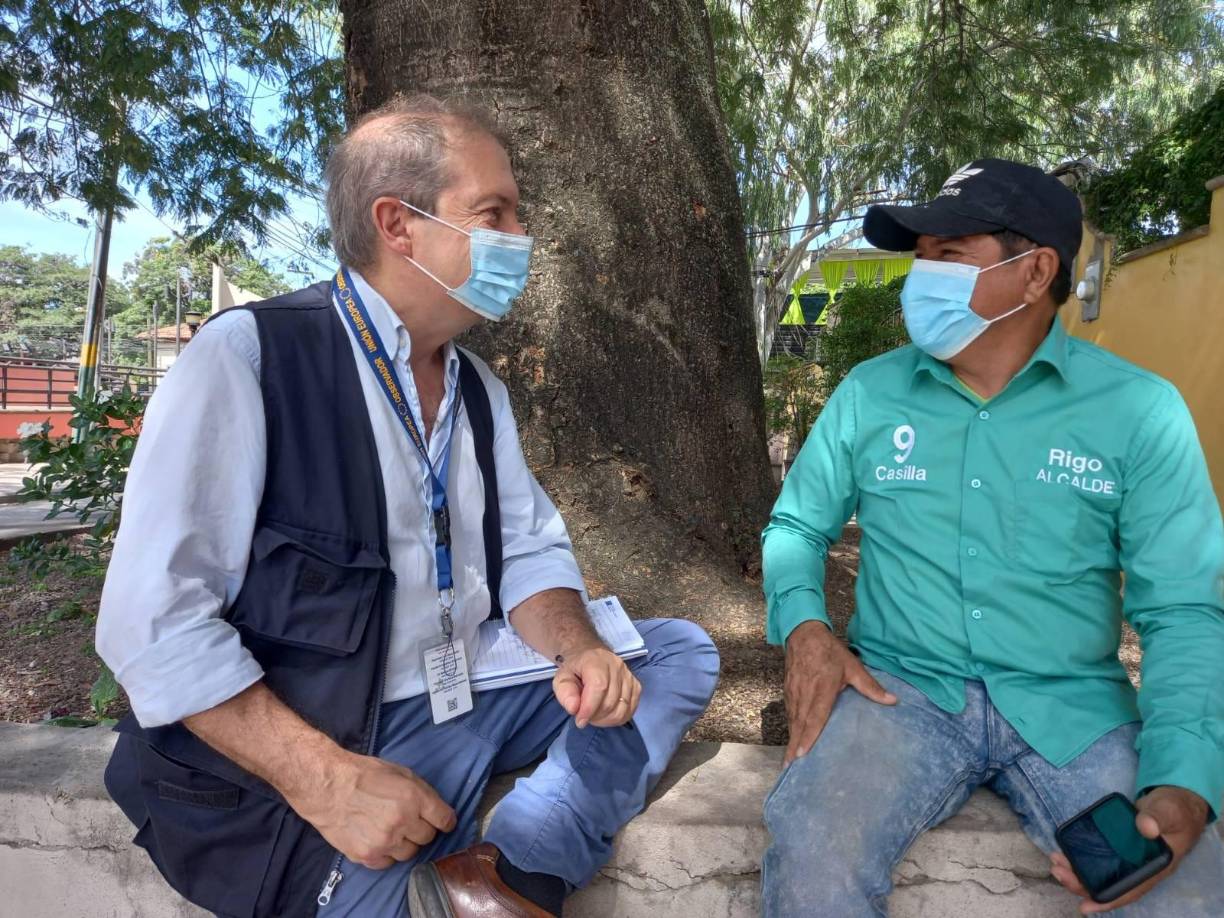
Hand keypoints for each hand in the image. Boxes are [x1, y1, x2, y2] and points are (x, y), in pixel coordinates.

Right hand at [287, 750, 456, 869]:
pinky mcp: (368, 856)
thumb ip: (421, 792)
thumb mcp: (400, 773)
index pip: (444, 819)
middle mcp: (402, 822)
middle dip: (421, 829)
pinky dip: (387, 853)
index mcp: (413, 798)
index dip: (446, 821)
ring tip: (391, 829)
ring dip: (405, 842)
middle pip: (427, 837)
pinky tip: (378, 839)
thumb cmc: (363, 775)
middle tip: (409, 820)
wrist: (328, 787)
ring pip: (410, 853)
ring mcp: (384, 842)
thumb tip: (436, 809)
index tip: (444, 822)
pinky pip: (389, 862)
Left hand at [553, 644, 641, 727]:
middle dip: (595, 716)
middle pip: (610, 701)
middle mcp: (616, 666)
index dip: (590, 708)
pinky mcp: (636, 685)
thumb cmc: (575, 670)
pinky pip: (631, 709)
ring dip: (606, 719)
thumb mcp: (562, 679)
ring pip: (622, 708)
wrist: (591, 657)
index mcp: (596, 660)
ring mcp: (629, 675)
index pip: (599, 687)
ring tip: (594, 715)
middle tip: (584, 716)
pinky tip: (606, 715)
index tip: (580, 720)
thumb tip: (574, 709)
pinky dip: (618, 718)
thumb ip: (565, 693)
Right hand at [783, 620, 895, 764]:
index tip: (802, 754)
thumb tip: (892, 701)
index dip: (808, 736)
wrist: (803, 633)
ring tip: (789, 759)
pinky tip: (792, 739)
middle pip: (799, 723)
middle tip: (791, 766)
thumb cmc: (829, 651)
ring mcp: (794, 691)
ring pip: (792, 719)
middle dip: (795, 746)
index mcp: (823, 688)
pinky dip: (790, 727)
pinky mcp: (788, 690)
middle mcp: (805, 692)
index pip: (815, 716)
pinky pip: (789, 712)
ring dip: (791, 739)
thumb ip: (870, 686)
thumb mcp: (852, 666)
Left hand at [1049, 786, 1209, 913]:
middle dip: (1082, 882)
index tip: (1085, 906)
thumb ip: (1158, 817)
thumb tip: (1145, 827)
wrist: (1176, 799)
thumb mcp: (1169, 811)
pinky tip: (1066, 852)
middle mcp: (1140, 867)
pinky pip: (1099, 857)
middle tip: (1058, 871)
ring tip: (1056, 862)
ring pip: (1101, 872)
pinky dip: (1082, 857)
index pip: (1131, 890)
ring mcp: (1129, 857)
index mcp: (1156, 868)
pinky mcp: (1120, 846)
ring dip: (1078, 870)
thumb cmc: (1176, 809)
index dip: (1109, 900)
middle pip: (1109, 883)